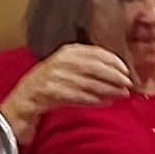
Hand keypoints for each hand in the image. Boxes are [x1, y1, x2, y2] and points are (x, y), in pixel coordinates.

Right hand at [2, 43, 131, 134]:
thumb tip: (120, 73)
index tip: (127, 71)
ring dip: (109, 90)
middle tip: (129, 84)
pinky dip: (95, 100)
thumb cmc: (53, 82)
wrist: (26, 98)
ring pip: (90, 83)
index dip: (114, 62)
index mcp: (68, 51)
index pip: (97, 52)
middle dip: (115, 77)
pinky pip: (80, 97)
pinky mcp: (52, 92)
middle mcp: (61, 61)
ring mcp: (56, 77)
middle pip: (95, 67)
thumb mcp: (70, 66)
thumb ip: (91, 65)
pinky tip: (107, 102)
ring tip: (122, 95)